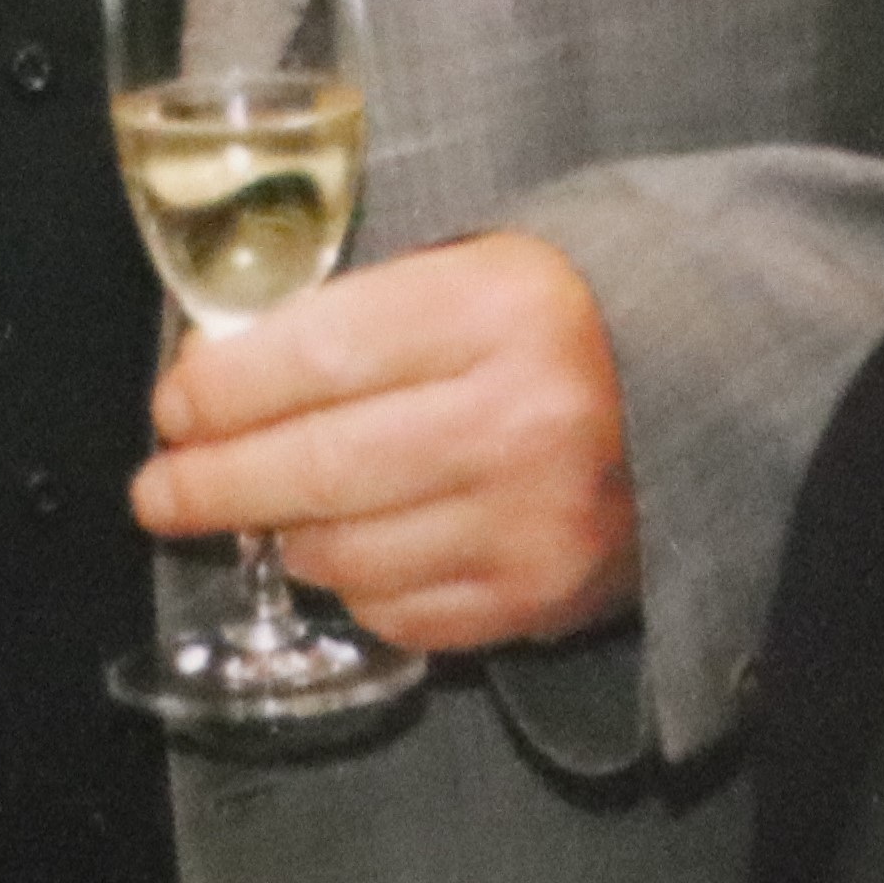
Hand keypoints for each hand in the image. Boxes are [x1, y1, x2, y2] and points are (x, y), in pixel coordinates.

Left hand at [134, 229, 642, 654]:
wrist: (722, 397)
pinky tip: (363, 547)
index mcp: (500, 307)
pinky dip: (360, 587)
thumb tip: (223, 377)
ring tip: (275, 512)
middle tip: (161, 492)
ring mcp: (531, 519)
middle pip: (315, 466)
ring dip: (287, 536)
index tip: (175, 404)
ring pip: (345, 553)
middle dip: (213, 483)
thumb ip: (362, 316)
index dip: (223, 388)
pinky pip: (399, 613)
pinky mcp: (540, 597)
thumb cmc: (575, 324)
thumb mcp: (482, 269)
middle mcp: (518, 417)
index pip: (317, 352)